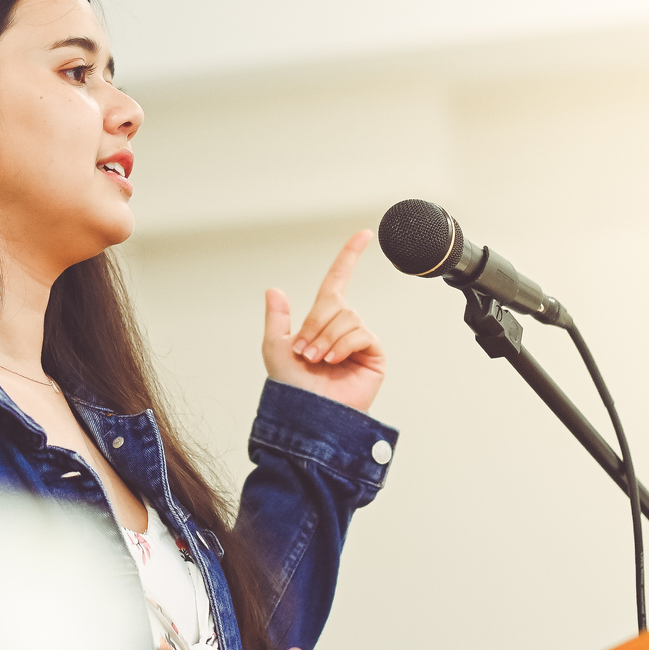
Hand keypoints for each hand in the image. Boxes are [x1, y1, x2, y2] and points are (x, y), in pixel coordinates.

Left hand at [263, 229, 386, 413]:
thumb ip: (277, 318)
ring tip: (317, 361)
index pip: (338, 281)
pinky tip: (334, 361)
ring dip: (326, 338)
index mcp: (321, 322)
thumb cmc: (291, 388)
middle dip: (314, 325)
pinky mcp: (373, 354)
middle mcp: (342, 327)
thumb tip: (275, 289)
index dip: (349, 257)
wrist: (308, 415)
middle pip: (335, 303)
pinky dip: (342, 345)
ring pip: (347, 318)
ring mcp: (359, 340)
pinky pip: (360, 332)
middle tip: (304, 352)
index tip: (364, 234)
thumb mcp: (274, 347)